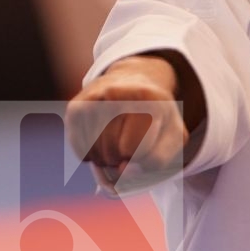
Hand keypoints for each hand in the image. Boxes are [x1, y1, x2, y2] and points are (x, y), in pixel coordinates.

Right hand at [65, 54, 189, 187]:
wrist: (133, 80)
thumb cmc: (156, 117)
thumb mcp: (173, 135)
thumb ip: (157, 159)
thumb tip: (122, 170)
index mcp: (152, 101)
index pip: (142, 151)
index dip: (143, 160)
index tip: (146, 149)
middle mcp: (121, 94)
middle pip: (118, 153)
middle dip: (125, 159)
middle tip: (130, 147)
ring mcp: (95, 99)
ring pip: (98, 153)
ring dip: (108, 160)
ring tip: (117, 145)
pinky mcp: (76, 107)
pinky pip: (81, 150)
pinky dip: (91, 155)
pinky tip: (101, 141)